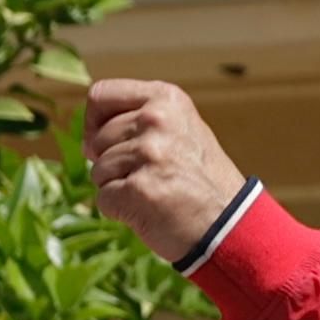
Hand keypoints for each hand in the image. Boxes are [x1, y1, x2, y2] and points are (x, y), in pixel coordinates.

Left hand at [82, 78, 247, 264]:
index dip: (94, 123)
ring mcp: (148, 154)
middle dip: (111, 164)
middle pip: (97, 140)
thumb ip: (141, 121)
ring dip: (117, 188)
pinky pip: (104, 199)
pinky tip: (149, 211)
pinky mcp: (139, 189)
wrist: (230, 224)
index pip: (100, 95)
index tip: (104, 144)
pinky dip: (120, 211)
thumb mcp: (181, 130)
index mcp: (165, 98)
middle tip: (148, 177)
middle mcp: (156, 120)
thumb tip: (89, 136)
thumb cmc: (201, 181)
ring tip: (154, 194)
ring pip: (97, 171)